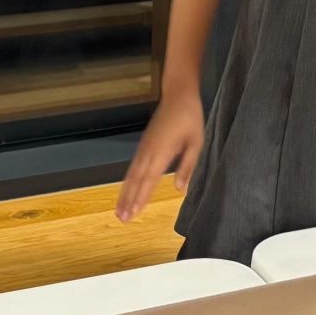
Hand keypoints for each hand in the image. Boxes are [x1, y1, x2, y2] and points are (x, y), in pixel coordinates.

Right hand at [117, 92, 204, 220]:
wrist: (177, 96)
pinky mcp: (144, 145)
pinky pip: (133, 166)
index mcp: (162, 153)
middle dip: (128, 200)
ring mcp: (144, 148)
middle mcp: (149, 152)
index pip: (149, 180)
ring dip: (124, 193)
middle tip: (122, 218)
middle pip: (136, 180)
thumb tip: (181, 190)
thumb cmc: (190, 119)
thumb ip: (187, 166)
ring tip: (119, 210)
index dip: (141, 197)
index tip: (133, 212)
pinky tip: (125, 190)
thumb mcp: (196, 143)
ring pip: (131, 174)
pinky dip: (127, 181)